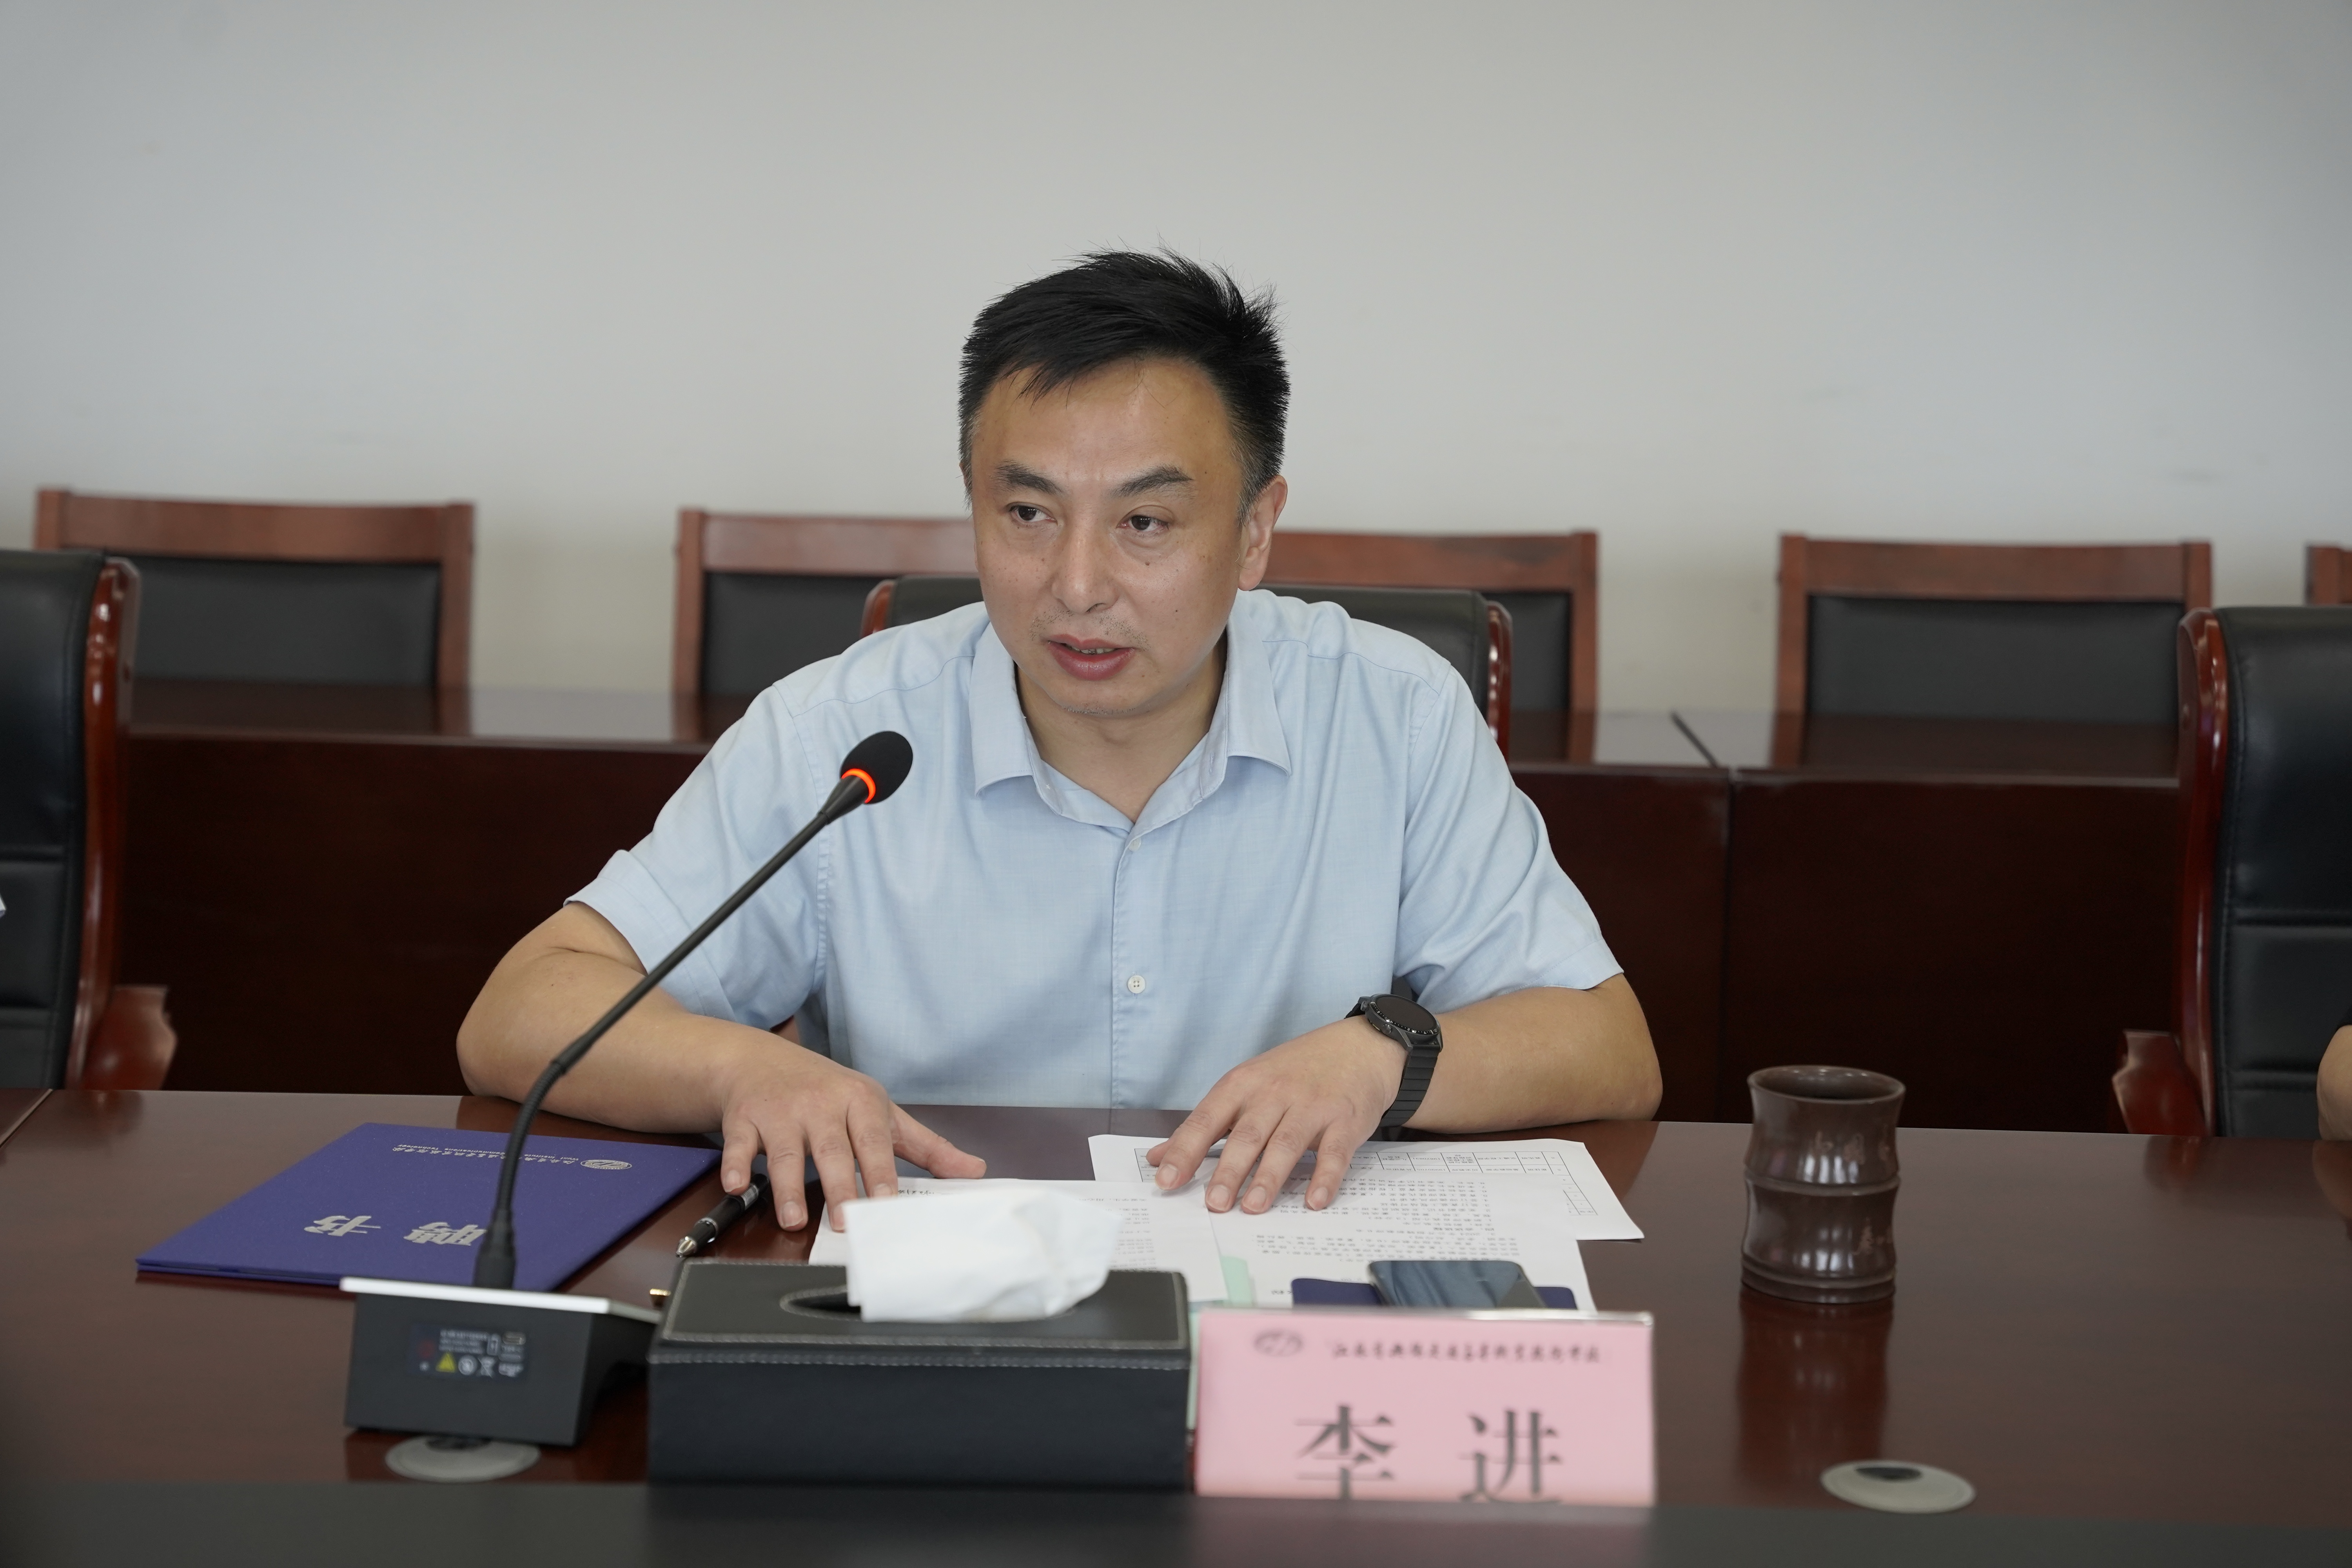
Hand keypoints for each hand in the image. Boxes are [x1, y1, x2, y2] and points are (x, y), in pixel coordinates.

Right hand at [713, 1041, 984, 1229]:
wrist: (763, 1060)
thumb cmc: (831, 1094)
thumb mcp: (882, 1112)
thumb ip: (927, 1146)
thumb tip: (975, 1172)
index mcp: (860, 1102)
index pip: (874, 1141)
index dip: (880, 1173)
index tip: (886, 1204)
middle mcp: (820, 1105)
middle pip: (832, 1150)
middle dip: (839, 1185)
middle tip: (845, 1221)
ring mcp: (781, 1112)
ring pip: (784, 1153)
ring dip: (787, 1186)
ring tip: (793, 1218)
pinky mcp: (745, 1119)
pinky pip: (738, 1144)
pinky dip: (734, 1164)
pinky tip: (735, 1185)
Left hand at [1146, 1017, 1403, 1212]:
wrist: (1357, 1048)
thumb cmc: (1294, 1072)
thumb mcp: (1244, 1086)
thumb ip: (1205, 1123)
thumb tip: (1158, 1157)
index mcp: (1243, 1085)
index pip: (1206, 1119)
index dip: (1184, 1150)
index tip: (1166, 1179)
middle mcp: (1274, 1093)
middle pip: (1247, 1135)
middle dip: (1229, 1170)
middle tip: (1214, 1203)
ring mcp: (1311, 1106)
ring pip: (1286, 1143)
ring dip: (1269, 1177)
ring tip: (1254, 1206)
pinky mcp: (1344, 1121)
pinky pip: (1334, 1153)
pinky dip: (1324, 1178)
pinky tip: (1314, 1201)